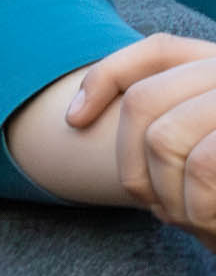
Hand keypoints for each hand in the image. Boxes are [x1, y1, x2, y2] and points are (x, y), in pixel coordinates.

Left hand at [69, 34, 215, 243]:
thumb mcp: (197, 155)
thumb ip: (161, 126)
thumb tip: (75, 115)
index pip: (155, 51)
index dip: (103, 78)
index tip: (73, 121)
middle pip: (145, 102)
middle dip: (133, 164)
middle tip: (155, 206)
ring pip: (166, 137)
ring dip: (166, 191)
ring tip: (190, 220)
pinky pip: (205, 161)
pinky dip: (195, 204)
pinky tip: (211, 224)